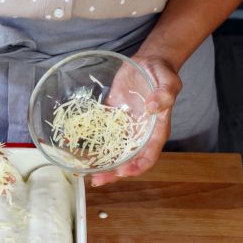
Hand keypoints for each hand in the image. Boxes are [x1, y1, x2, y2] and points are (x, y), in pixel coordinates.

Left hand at [90, 56, 181, 186]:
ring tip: (82, 171)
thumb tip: (153, 107)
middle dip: (113, 173)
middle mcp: (139, 134)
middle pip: (128, 160)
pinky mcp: (112, 120)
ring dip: (100, 163)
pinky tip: (74, 147)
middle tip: (96, 180)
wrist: (147, 63)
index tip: (123, 172)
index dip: (137, 167)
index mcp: (156, 130)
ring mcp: (125, 128)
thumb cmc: (162, 72)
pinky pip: (101, 135)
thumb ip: (165, 94)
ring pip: (113, 152)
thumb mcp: (168, 80)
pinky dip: (90, 143)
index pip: (149, 155)